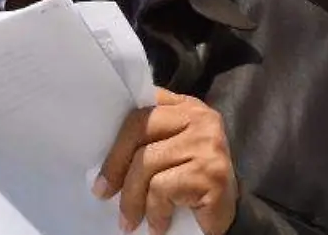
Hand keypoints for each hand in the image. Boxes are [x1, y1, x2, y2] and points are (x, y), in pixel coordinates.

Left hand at [93, 88, 238, 234]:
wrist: (230, 215)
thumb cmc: (192, 181)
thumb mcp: (168, 150)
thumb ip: (147, 138)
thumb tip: (100, 151)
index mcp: (186, 106)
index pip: (141, 105)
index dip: (114, 131)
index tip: (97, 158)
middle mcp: (200, 118)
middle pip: (139, 127)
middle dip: (115, 163)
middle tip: (102, 191)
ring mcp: (208, 144)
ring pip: (146, 162)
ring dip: (131, 198)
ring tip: (128, 220)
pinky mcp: (212, 173)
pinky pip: (162, 188)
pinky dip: (154, 211)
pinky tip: (157, 225)